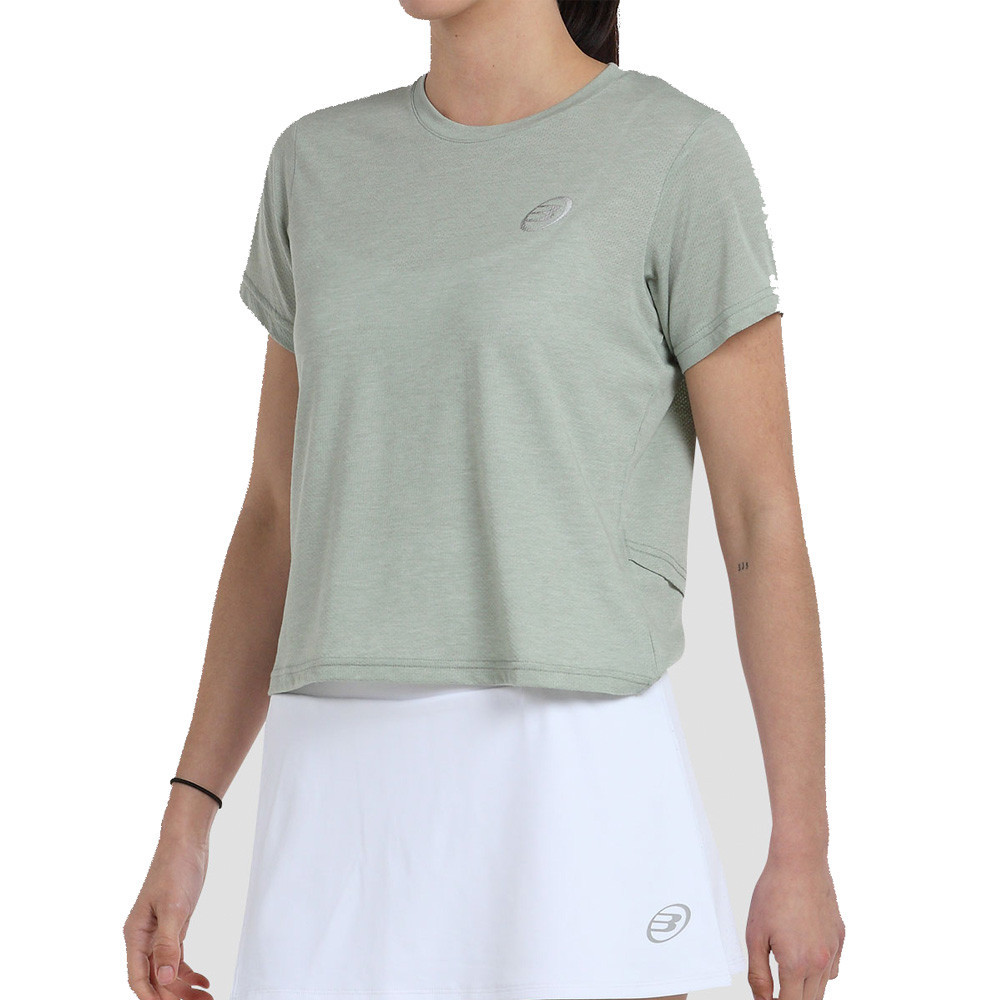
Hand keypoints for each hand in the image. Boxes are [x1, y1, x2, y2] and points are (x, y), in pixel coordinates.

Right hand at [123, 833, 212, 999]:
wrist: (187, 842)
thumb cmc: (176, 868)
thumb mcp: (174, 907)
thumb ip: (167, 944)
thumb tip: (162, 978)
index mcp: (136, 934)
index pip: (138, 977)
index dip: (152, 997)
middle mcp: (144, 937)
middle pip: (154, 978)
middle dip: (172, 996)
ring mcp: (159, 933)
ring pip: (166, 971)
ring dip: (183, 987)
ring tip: (204, 997)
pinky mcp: (173, 927)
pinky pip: (176, 957)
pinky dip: (188, 971)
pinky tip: (202, 980)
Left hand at [745, 851, 844, 999]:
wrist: (799, 863)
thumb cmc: (774, 892)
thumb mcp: (754, 935)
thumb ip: (758, 973)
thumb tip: (762, 999)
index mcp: (797, 964)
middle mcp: (820, 962)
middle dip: (792, 999)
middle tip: (776, 990)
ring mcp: (834, 950)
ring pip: (823, 987)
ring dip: (806, 989)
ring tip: (788, 977)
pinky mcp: (841, 938)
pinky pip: (833, 968)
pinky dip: (821, 972)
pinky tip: (806, 959)